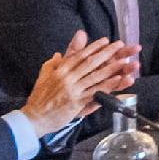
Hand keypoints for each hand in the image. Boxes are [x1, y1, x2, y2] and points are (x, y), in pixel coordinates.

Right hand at [19, 31, 139, 130]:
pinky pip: (95, 92)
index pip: (79, 55)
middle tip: (120, 45)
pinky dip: (107, 86)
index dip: (93, 47)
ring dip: (111, 68)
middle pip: (90, 62)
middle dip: (107, 53)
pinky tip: (118, 81)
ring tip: (124, 60)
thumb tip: (58, 54)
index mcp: (60, 70)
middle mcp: (67, 77)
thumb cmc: (39, 98)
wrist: (33, 118)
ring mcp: (72, 90)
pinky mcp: (76, 102)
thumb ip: (52, 64)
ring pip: (95, 76)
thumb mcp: (44, 76)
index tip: (105, 41)